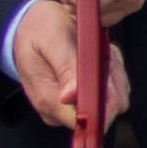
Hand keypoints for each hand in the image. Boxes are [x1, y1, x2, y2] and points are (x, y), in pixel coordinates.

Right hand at [8, 0, 116, 136]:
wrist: (31, 26)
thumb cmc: (39, 30)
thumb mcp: (52, 40)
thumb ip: (65, 68)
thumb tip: (70, 97)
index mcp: (49, 101)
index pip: (87, 121)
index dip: (106, 99)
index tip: (107, 71)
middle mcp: (61, 111)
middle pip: (107, 111)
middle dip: (112, 80)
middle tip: (102, 53)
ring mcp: (73, 106)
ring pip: (115, 98)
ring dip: (113, 72)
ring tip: (98, 50)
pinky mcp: (83, 98)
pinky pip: (113, 89)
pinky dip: (112, 70)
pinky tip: (100, 54)